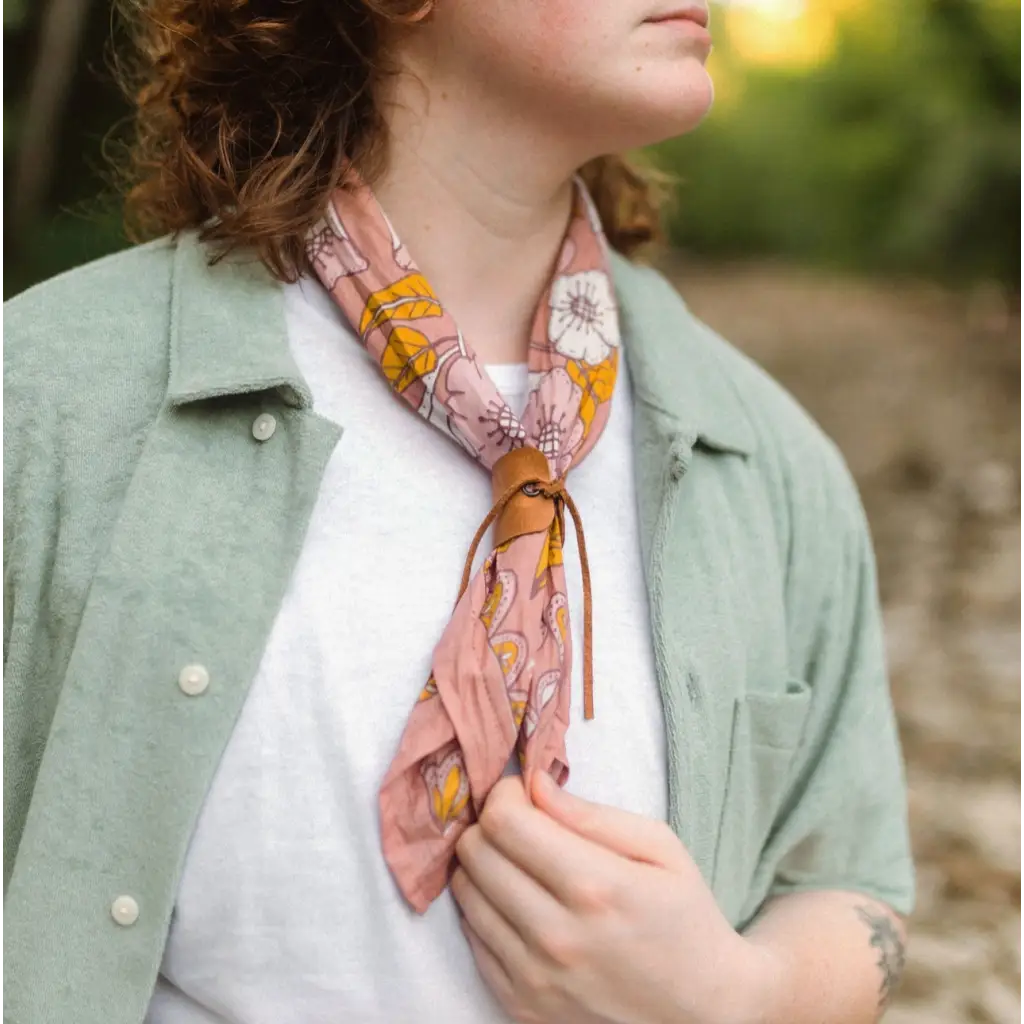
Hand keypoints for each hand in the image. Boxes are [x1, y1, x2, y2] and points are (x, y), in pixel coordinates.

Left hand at [451, 773, 778, 1023]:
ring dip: (484, 866)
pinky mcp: (521, 1006)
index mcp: (596, 887)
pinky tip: (520, 903)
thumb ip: (591, 814)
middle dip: (491, 823)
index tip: (523, 792)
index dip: (505, 794)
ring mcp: (534, 978)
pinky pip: (472, 939)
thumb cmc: (684, 918)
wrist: (702, 1012)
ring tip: (520, 863)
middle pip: (475, 852)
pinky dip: (486, 910)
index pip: (505, 822)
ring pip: (465, 893)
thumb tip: (534, 784)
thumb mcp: (659, 848)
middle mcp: (557, 936)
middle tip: (520, 824)